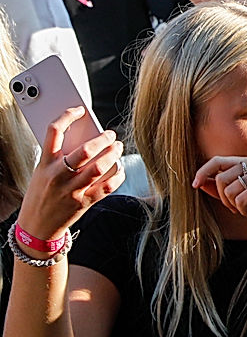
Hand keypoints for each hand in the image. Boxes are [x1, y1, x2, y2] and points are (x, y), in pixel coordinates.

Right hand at [16, 108, 123, 242]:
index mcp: (45, 164)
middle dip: (102, 139)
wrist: (36, 227)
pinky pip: (106, 186)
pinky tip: (120, 169)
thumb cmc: (41, 195)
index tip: (79, 110)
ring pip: (98, 167)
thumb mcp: (41, 172)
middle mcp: (58, 175)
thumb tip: (86, 139)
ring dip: (113, 155)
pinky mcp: (83, 203)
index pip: (54, 132)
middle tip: (110, 134)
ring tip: (118, 147)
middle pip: (84, 151)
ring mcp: (71, 190)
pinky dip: (117, 176)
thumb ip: (58, 157)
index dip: (67, 116)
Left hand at [192, 157, 246, 239]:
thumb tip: (200, 182)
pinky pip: (240, 200)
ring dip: (234, 206)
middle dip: (223, 198)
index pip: (218, 160)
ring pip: (229, 190)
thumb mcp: (238, 199)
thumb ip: (221, 189)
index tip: (194, 185)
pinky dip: (244, 211)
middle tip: (235, 207)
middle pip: (221, 178)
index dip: (203, 171)